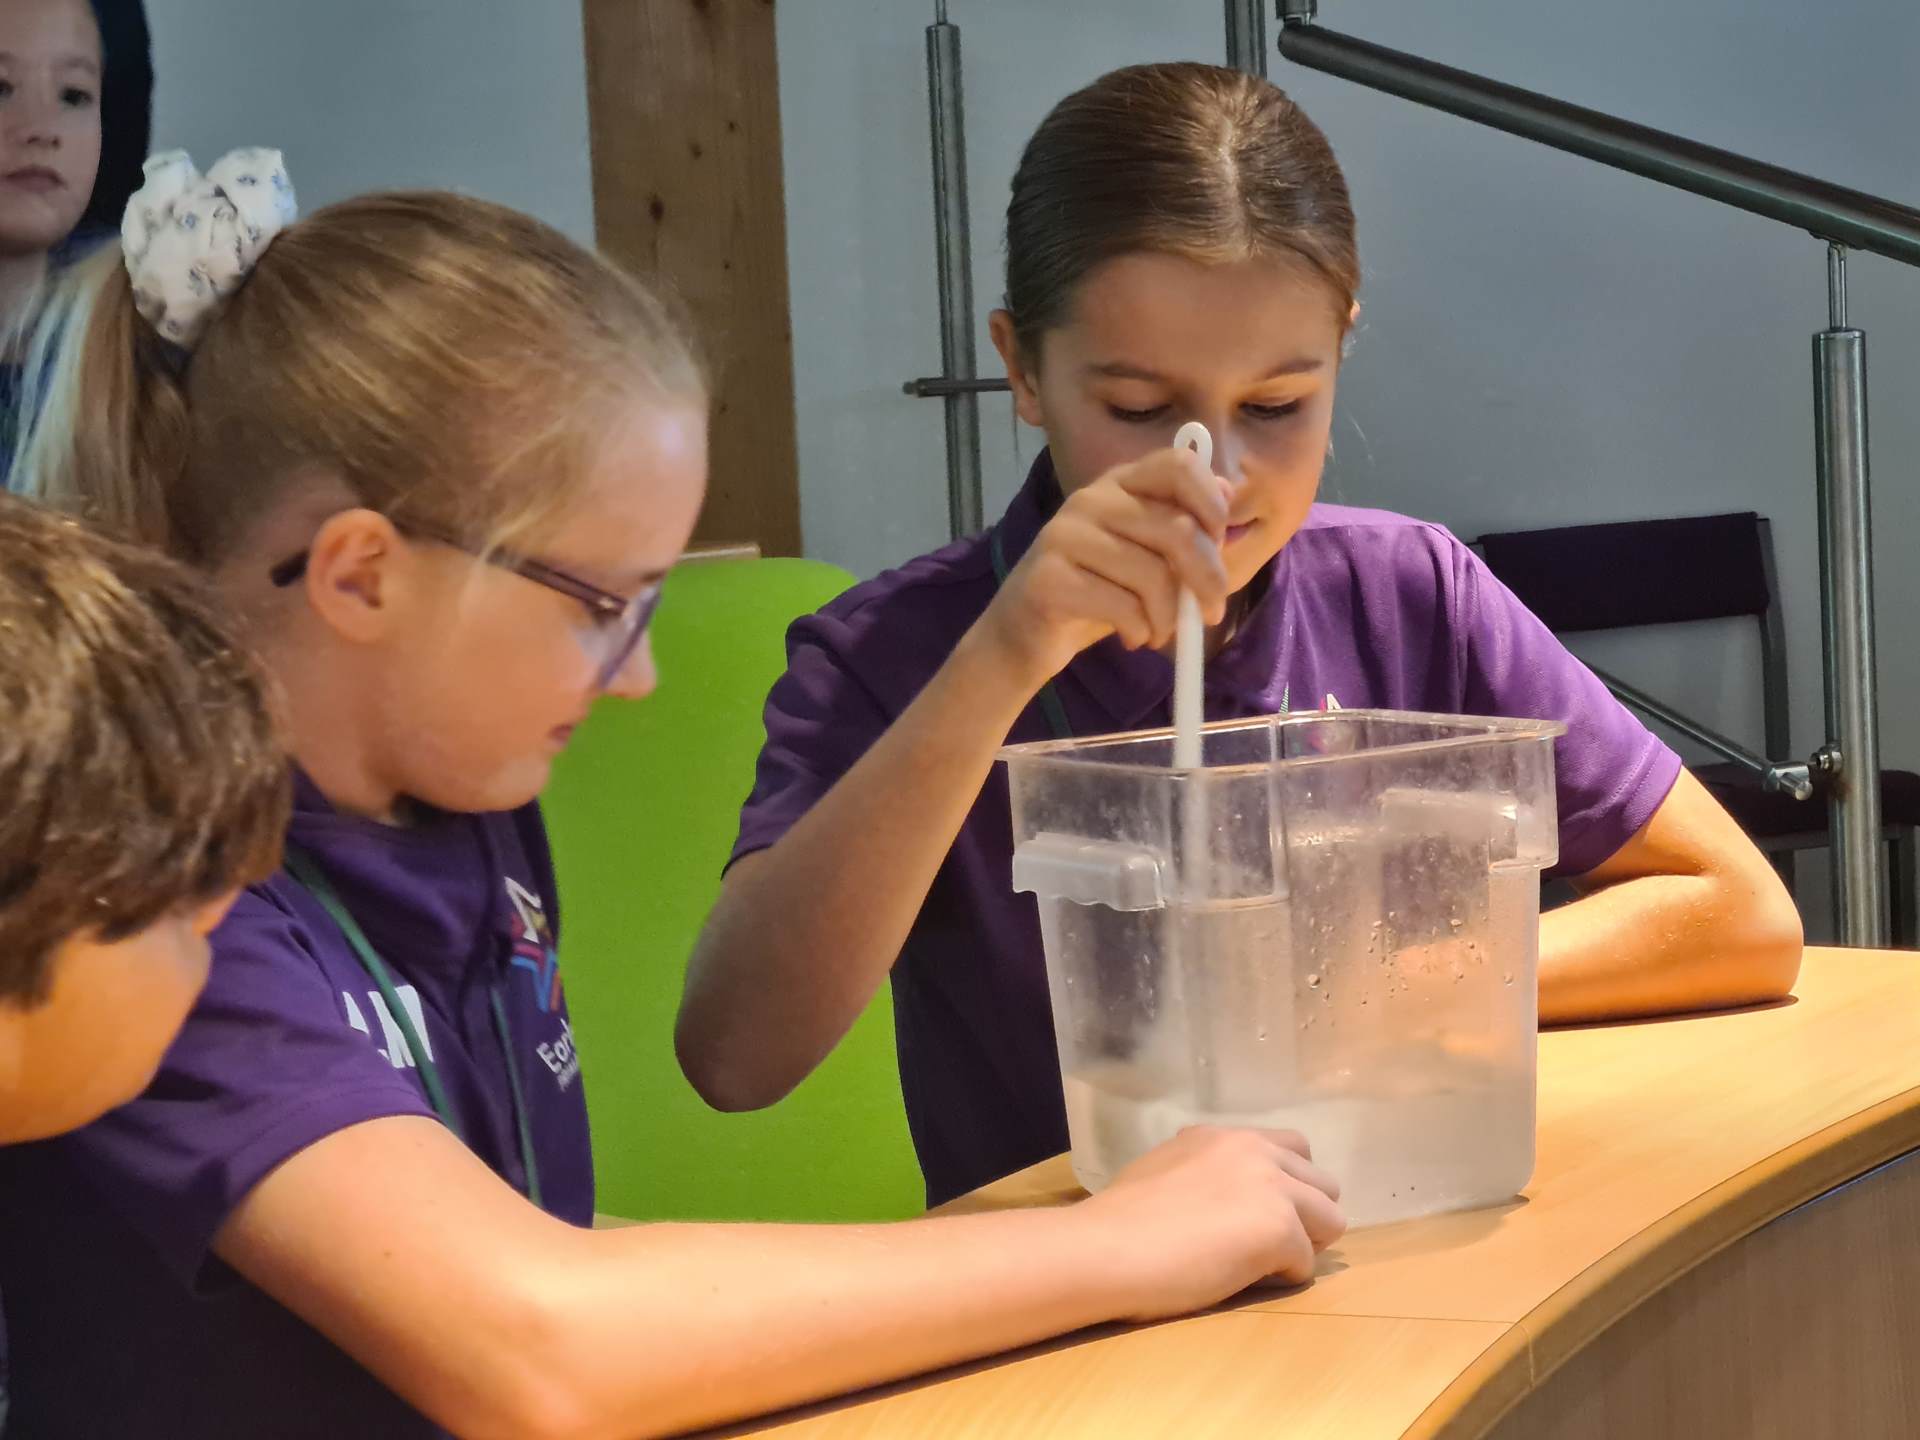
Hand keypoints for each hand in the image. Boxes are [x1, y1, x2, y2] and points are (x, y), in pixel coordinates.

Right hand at [972, 449, 1231, 690]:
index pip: (1177, 465)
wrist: (1026, 632)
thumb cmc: (1097, 592)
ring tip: (1158, 630)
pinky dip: (1140, 631)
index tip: (1218, 541)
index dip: (1210, 501)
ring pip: (1153, 576)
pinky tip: (1131, 636)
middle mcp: (1091, 500)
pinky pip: (1124, 607)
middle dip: (1206, 579)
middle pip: (1176, 530)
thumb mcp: (1147, 556)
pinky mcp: (1050, 578)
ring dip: (1168, 617)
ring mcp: (1065, 536)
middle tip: (1209, 612)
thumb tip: (1228, 493)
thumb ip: (1184, 526)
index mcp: (1119, 484)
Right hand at [1077, 1125, 1345, 1322]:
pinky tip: (1246, 1279)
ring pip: (1331, 1219)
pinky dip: (1283, 1276)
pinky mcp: (1279, 1228)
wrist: (1106, 1248)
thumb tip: (1216, 1192)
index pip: (1292, 1147)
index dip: (1286, 1184)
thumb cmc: (1121, 1221)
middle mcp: (1254, 1149)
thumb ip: (1201, 1169)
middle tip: (1269, 1243)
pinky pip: (1307, 1262)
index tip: (1260, 1211)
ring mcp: (1271, 1187)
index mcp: (1222, 1135)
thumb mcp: (1164, 1168)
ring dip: (1305, 1243)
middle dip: (1305, 1213)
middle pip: (1323, 1182)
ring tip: (1265, 1263)